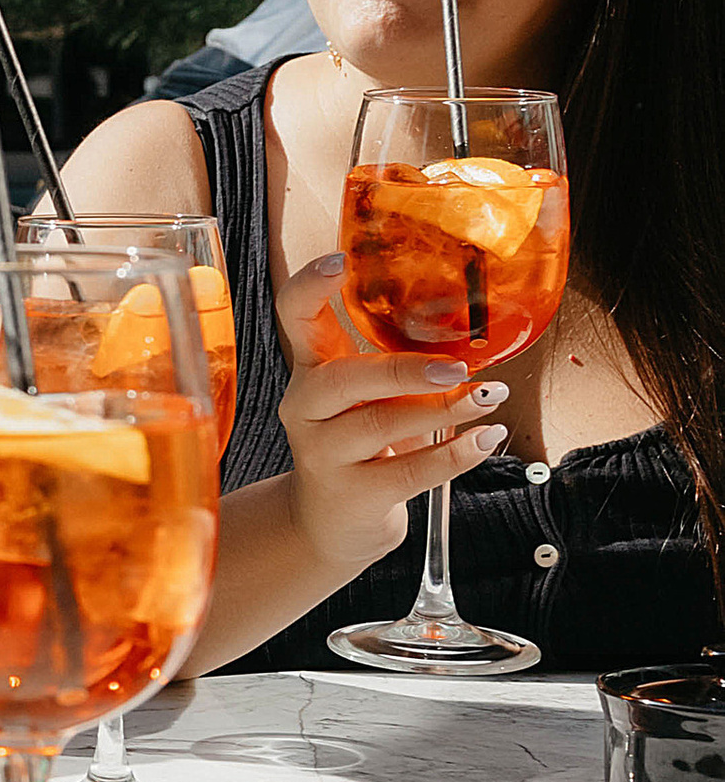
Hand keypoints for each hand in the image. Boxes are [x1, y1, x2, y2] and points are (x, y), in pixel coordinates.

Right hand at [275, 255, 508, 580]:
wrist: (332, 521)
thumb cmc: (361, 443)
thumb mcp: (366, 395)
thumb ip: (397, 360)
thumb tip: (471, 329)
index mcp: (311, 368)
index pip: (292, 316)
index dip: (309, 285)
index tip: (341, 261)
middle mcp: (307, 408)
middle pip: (342, 380)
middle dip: (404, 370)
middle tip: (458, 367)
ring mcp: (324, 454)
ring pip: (379, 426)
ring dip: (443, 411)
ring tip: (489, 398)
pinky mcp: (352, 495)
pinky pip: (407, 473)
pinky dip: (455, 456)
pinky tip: (486, 439)